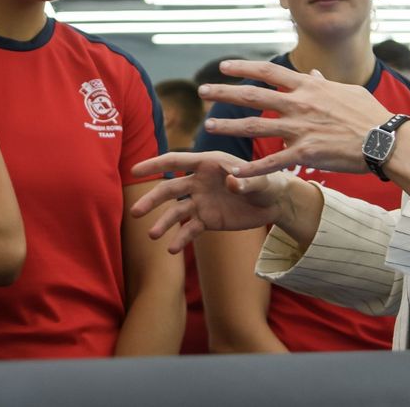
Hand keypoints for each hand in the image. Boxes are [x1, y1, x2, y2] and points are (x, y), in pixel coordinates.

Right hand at [128, 151, 305, 252]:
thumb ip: (246, 180)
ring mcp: (201, 201)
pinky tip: (172, 248)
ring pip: (176, 212)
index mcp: (207, 163)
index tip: (134, 171)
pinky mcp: (207, 219)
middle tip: (136, 212)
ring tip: (153, 236)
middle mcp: (198, 181)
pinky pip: (190, 229)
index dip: (155, 165)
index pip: (176, 161)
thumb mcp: (260, 180)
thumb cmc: (267, 182)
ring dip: (163, 223)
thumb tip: (231, 182)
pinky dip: (180, 238)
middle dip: (152, 200)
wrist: (274, 203)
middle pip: (169, 189)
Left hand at [199, 60, 391, 177]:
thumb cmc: (370, 115)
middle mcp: (300, 104)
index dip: (243, 68)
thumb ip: (324, 83)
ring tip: (210, 125)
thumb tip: (313, 73)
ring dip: (230, 126)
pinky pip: (272, 161)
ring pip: (256, 126)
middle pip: (253, 96)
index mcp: (308, 87)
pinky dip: (251, 168)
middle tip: (203, 91)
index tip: (223, 66)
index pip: (268, 72)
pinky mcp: (306, 152)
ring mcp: (300, 128)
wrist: (385, 140)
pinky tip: (234, 171)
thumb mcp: (346, 91)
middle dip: (224, 93)